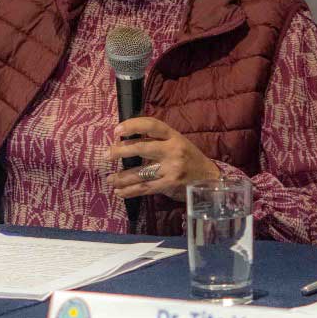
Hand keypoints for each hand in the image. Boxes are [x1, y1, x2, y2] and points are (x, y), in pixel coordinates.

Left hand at [104, 117, 220, 201]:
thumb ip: (157, 140)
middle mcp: (173, 150)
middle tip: (107, 155)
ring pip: (140, 172)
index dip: (133, 125)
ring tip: (110, 179)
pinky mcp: (170, 185)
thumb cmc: (188, 158)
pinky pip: (145, 188)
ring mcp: (172, 168)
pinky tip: (119, 192)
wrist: (209, 178)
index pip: (151, 125)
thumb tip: (125, 140)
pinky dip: (130, 191)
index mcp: (174, 136)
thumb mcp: (177, 142)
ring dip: (121, 177)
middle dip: (121, 151)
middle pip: (142, 148)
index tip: (117, 131)